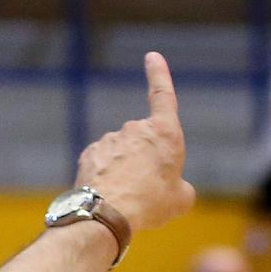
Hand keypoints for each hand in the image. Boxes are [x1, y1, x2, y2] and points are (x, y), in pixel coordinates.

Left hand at [75, 52, 194, 232]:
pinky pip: (101, 165)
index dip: (159, 75)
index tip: (151, 57)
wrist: (108, 214)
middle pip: (142, 143)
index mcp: (164, 132)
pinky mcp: (90, 154)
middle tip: (145, 193)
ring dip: (123, 172)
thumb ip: (181, 187)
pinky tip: (106, 195)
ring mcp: (110, 140)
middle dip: (144, 163)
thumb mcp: (180, 200)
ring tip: (125, 198)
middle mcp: (136, 129)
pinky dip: (104, 177)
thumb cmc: (150, 205)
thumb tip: (175, 189)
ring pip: (120, 155)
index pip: (163, 95)